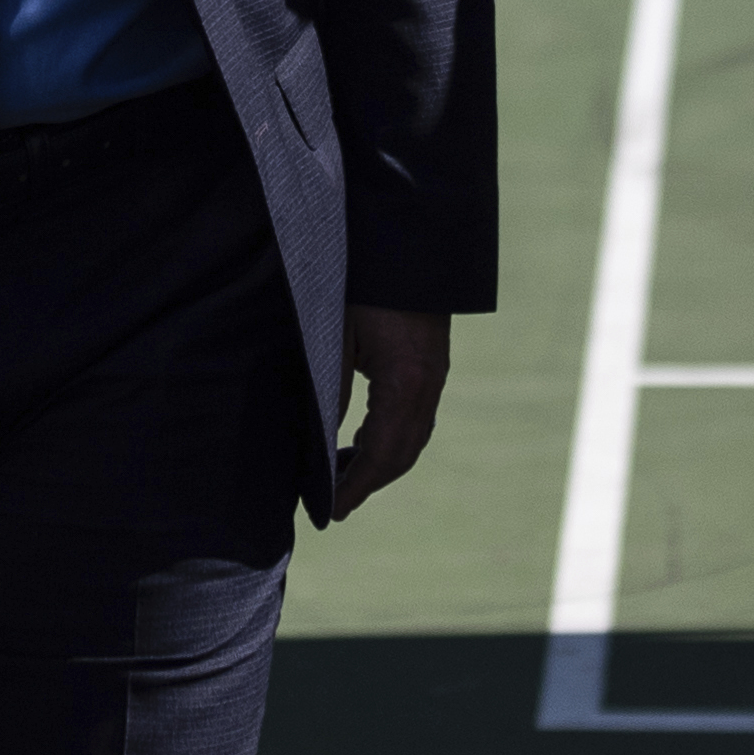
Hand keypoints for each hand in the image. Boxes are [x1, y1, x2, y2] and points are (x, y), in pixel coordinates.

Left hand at [323, 304, 454, 521]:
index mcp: (405, 383)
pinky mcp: (431, 366)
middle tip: (334, 503)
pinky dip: (389, 438)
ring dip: (380, 462)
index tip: (332, 511)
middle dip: (369, 483)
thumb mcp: (336, 337)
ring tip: (342, 474)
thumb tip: (319, 440)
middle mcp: (428, 386)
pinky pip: (415, 418)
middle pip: (402, 454)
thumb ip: (331, 391)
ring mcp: (434, 376)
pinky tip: (362, 439)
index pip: (382, 455)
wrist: (409, 242)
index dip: (357, 487)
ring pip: (412, 438)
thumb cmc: (365, 285)